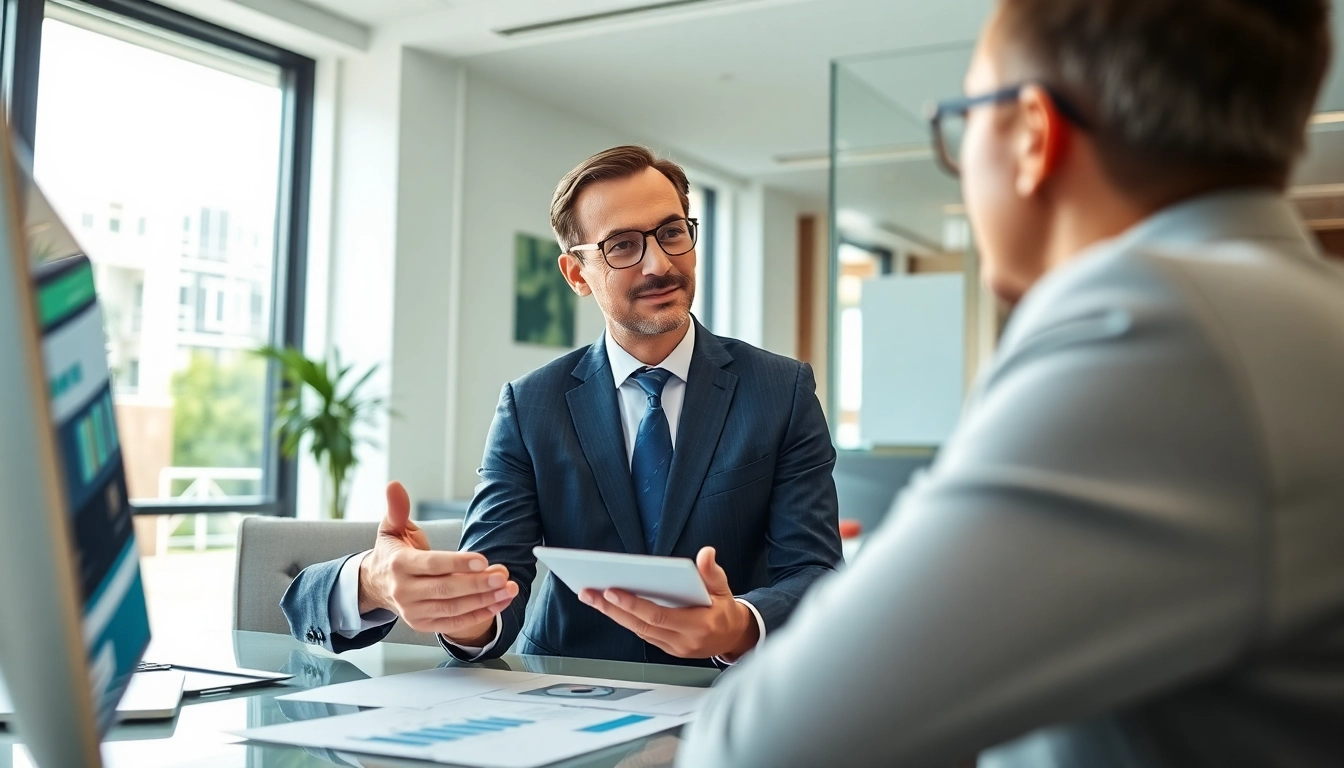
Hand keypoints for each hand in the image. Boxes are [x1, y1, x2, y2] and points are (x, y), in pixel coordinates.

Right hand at [358, 481, 518, 643]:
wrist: (377, 584)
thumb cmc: (393, 553)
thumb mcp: (391, 528)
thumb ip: (397, 508)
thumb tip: (395, 486)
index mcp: (398, 565)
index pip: (432, 564)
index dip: (458, 563)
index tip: (483, 560)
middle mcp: (404, 591)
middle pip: (446, 589)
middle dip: (478, 584)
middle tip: (503, 575)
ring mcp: (412, 611)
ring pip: (453, 608)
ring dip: (484, 600)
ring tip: (508, 589)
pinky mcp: (422, 624)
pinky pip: (453, 623)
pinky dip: (478, 616)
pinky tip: (498, 604)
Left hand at [578, 547, 759, 659]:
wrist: (734, 638)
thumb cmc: (725, 611)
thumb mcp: (724, 588)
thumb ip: (712, 572)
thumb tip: (706, 554)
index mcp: (698, 625)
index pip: (659, 616)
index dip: (633, 605)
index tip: (612, 591)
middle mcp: (683, 640)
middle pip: (640, 625)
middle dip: (612, 609)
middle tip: (590, 592)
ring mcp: (674, 648)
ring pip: (637, 631)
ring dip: (612, 614)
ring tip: (592, 596)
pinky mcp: (667, 648)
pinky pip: (642, 634)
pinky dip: (624, 620)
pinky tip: (608, 606)